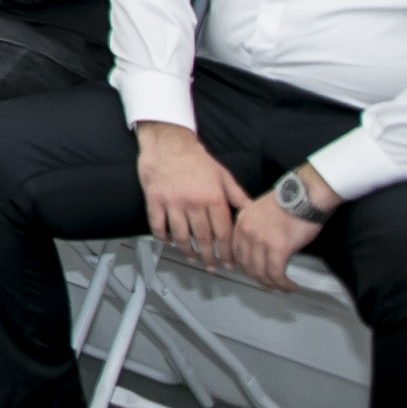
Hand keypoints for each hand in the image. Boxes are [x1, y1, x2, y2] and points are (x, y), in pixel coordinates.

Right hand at [135, 121, 250, 270]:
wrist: (169, 141)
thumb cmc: (195, 158)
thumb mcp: (223, 175)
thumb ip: (237, 195)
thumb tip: (251, 211)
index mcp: (213, 197)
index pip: (223, 233)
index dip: (227, 251)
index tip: (228, 262)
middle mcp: (194, 202)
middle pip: (203, 238)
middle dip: (209, 256)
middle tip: (212, 266)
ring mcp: (173, 202)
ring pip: (181, 235)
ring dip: (187, 251)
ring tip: (192, 258)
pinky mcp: (155, 199)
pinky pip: (158, 224)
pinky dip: (163, 236)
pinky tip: (169, 241)